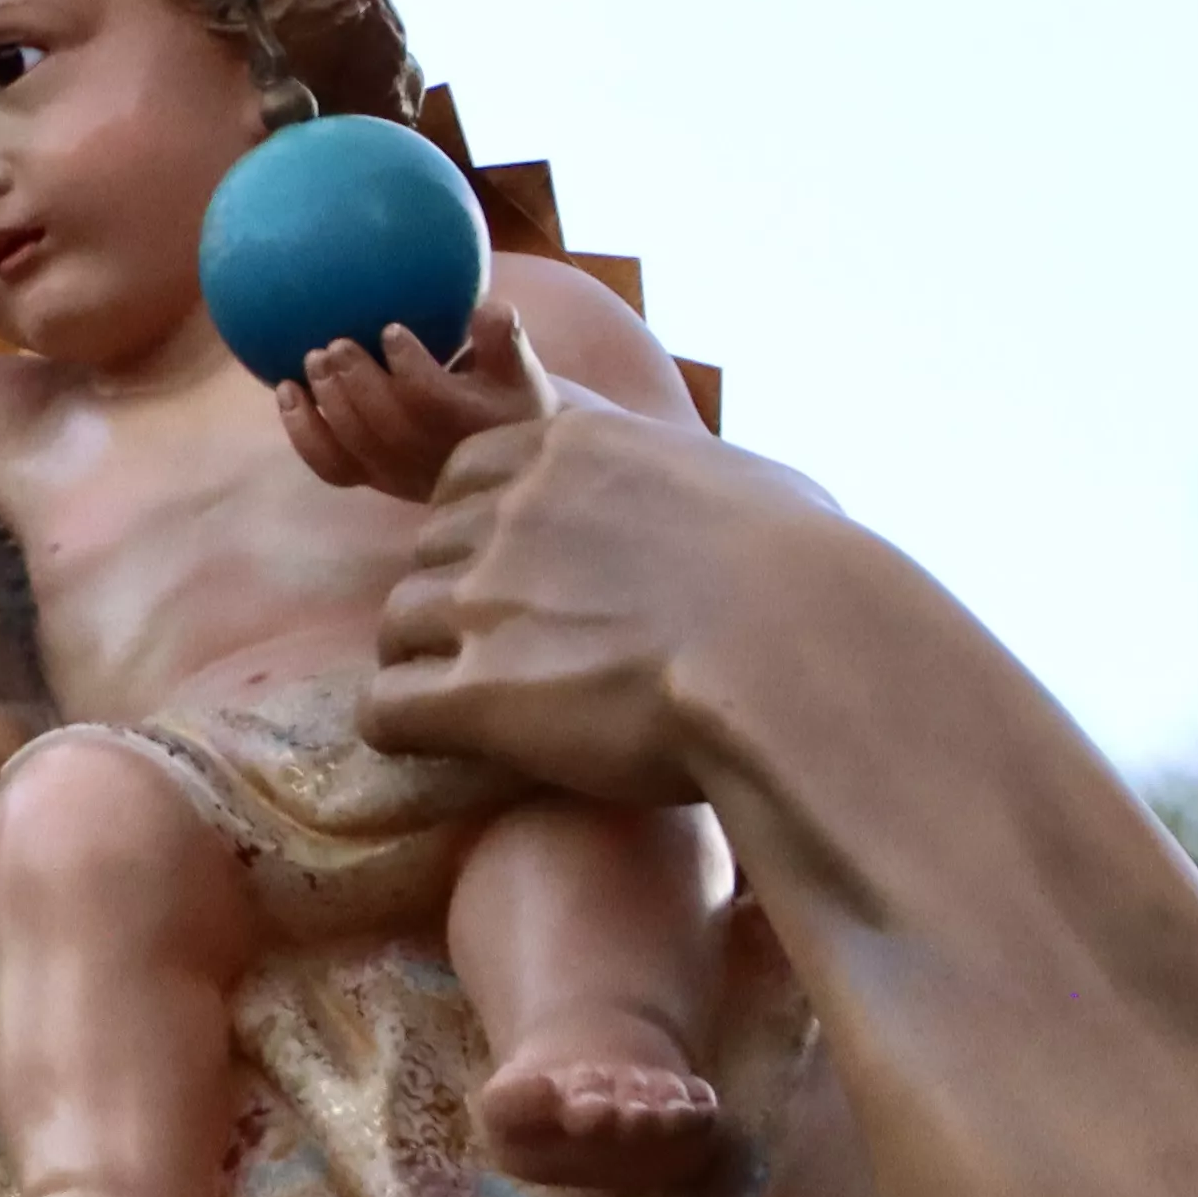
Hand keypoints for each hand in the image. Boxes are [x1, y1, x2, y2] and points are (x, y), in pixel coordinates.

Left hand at [270, 288, 556, 501]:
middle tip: (336, 344)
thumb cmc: (508, 399)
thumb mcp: (518, 367)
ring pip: (353, 445)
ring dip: (327, 401)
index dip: (408, 365)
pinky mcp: (371, 479)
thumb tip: (489, 307)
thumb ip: (502, 336)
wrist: (502, 461)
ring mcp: (397, 474)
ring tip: (311, 359)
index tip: (390, 330)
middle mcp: (430, 456)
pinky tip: (285, 391)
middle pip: (386, 424)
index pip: (433, 400)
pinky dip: (301, 431)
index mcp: (468, 425)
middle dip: (356, 382)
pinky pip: (329, 464)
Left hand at [362, 407, 851, 806]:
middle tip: (509, 658)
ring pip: (397, 628)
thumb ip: (690, 482)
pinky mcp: (474, 690)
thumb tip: (717, 498)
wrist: (804, 654)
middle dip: (455, 603)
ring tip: (481, 711)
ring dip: (426, 666)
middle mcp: (513, 511)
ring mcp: (483, 598)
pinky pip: (384, 709)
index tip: (520, 581)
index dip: (481, 534)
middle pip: (428, 553)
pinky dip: (404, 730)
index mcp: (571, 449)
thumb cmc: (813, 578)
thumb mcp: (749, 487)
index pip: (466, 477)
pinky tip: (445, 748)